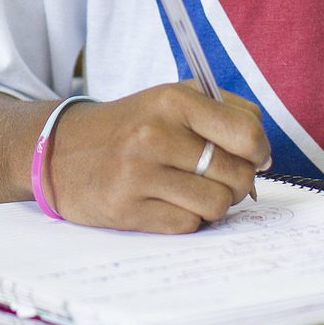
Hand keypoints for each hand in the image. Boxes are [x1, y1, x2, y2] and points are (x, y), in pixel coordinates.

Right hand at [46, 83, 269, 232]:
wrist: (61, 149)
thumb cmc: (129, 126)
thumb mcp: (170, 100)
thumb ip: (224, 114)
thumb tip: (262, 156)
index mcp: (173, 100)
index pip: (246, 133)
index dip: (260, 150)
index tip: (254, 156)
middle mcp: (155, 135)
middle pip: (236, 174)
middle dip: (237, 181)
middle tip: (217, 176)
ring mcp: (139, 174)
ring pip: (217, 205)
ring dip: (213, 203)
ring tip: (192, 190)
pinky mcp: (126, 209)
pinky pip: (188, 225)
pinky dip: (187, 218)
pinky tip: (168, 202)